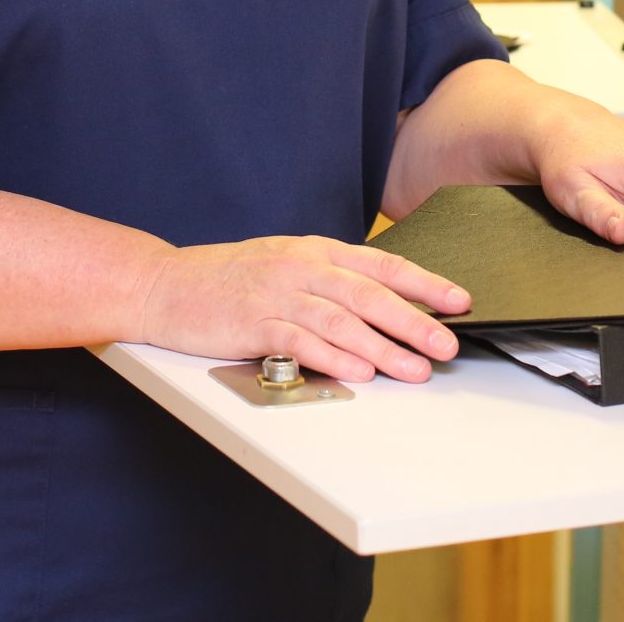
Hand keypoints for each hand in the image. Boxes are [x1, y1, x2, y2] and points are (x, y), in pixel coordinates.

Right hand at [136, 235, 471, 384]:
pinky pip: (301, 341)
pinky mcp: (253, 323)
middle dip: (414, 321)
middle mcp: (301, 267)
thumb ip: (329, 282)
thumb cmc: (226, 280)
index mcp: (314, 251)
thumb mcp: (284, 266)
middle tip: (447, 344)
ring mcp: (277, 294)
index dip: (424, 283)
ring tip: (414, 369)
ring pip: (342, 320)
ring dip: (383, 347)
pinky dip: (333, 357)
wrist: (164, 285)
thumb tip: (384, 307)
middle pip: (369, 294)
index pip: (381, 265)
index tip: (459, 301)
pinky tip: (359, 372)